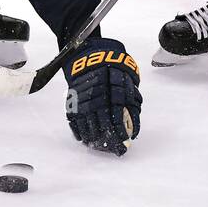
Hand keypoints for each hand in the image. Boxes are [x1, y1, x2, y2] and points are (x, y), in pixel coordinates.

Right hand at [62, 38, 141, 155]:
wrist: (91, 56)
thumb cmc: (114, 69)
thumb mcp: (127, 82)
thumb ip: (131, 103)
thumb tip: (134, 126)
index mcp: (113, 94)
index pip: (118, 121)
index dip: (121, 135)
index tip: (125, 144)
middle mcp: (98, 100)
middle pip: (103, 127)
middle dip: (110, 142)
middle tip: (115, 150)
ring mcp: (83, 101)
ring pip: (88, 126)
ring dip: (95, 139)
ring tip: (100, 146)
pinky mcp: (72, 100)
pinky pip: (74, 120)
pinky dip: (79, 131)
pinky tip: (84, 138)